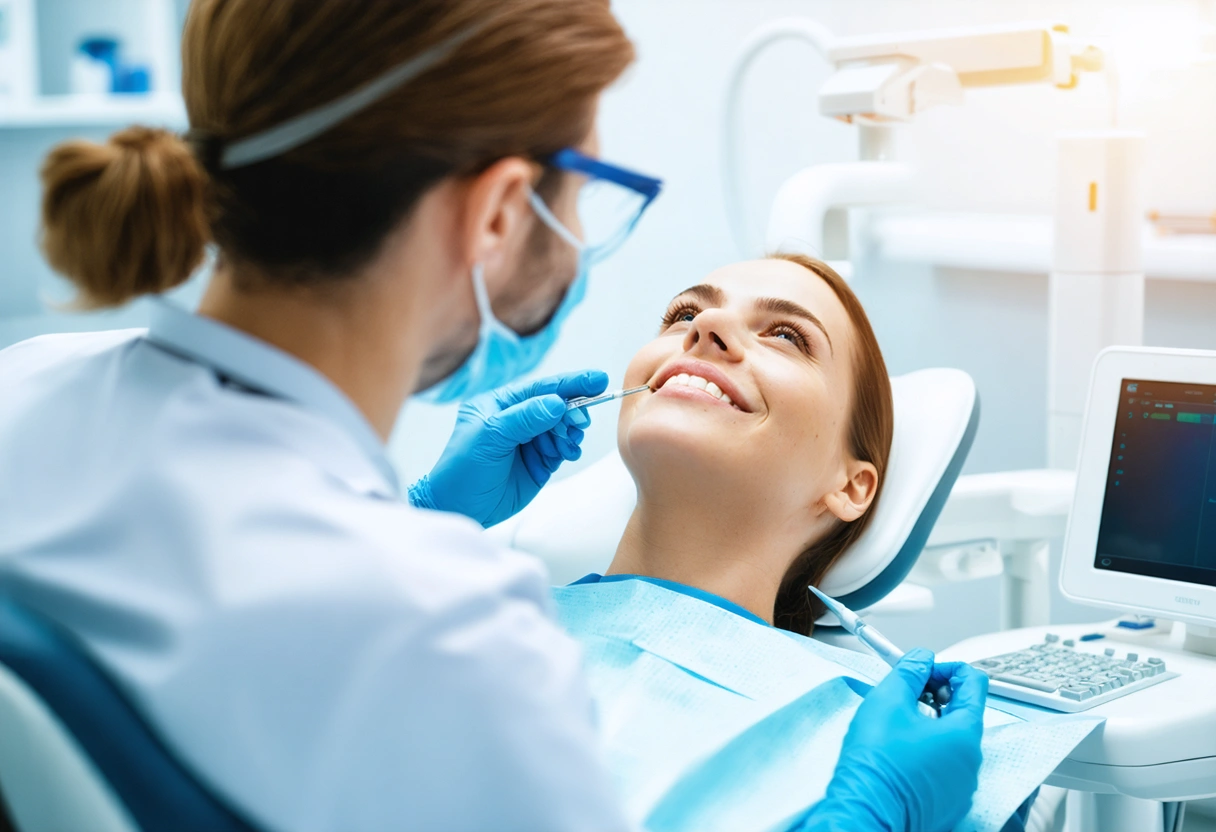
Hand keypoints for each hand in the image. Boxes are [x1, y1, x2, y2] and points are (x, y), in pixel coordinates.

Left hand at [408, 370, 608, 527]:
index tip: (598, 380)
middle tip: (580, 423)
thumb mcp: (491, 437)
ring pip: (562, 428)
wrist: (458, 509)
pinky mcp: (538, 462)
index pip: (540, 388)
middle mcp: (516, 418)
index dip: (571, 384)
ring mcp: (528, 440)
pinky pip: (562, 448)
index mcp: (500, 404)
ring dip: (570, 434)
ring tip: (568, 444)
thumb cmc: (463, 469)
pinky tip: (568, 453)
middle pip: (556, 406)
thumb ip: (525, 418)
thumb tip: (557, 403)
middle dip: (572, 413)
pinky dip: (569, 448)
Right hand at [803, 648, 987, 831]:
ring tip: (897, 727)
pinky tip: (899, 753)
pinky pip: (945, 767)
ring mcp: (961, 786)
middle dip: (935, 696)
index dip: (946, 667)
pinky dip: (927, 752)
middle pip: (964, 712)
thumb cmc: (876, 764)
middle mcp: (971, 762)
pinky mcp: (947, 803)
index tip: (922, 670)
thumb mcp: (888, 701)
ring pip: (952, 741)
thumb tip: (921, 659)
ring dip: (930, 725)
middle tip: (904, 695)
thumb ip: (909, 672)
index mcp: (964, 734)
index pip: (974, 683)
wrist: (864, 811)